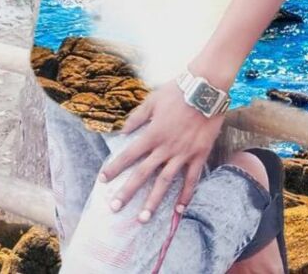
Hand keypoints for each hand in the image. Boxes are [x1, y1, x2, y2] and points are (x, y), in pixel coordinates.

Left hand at [97, 79, 224, 222]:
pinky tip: (179, 210)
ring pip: (165, 182)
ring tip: (143, 218)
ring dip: (153, 201)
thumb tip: (122, 132)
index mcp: (152, 133)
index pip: (129, 154)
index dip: (115, 167)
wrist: (205, 89)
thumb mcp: (152, 100)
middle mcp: (165, 147)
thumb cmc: (177, 92)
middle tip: (115, 208)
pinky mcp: (199, 155)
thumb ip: (137, 117)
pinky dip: (186, 195)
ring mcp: (183, 153)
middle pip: (143, 173)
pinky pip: (191, 179)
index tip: (102, 180)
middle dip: (127, 191)